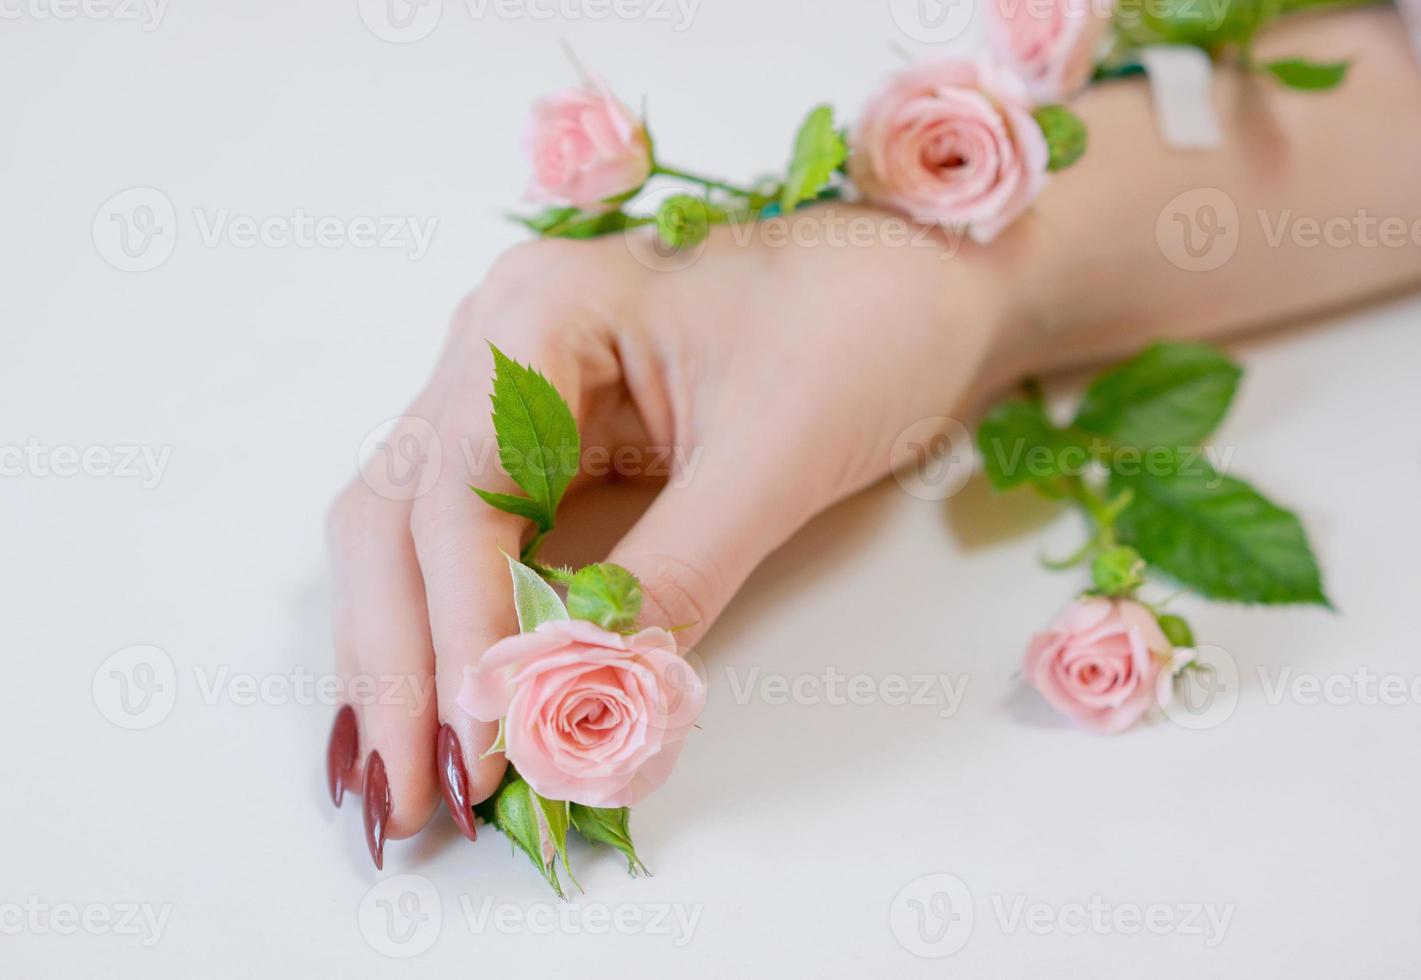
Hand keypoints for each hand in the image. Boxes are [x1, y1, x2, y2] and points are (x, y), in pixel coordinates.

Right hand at [325, 204, 1017, 865]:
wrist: (923, 291)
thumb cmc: (863, 331)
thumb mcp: (774, 458)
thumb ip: (675, 575)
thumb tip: (584, 707)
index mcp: (540, 310)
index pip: (460, 487)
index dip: (462, 626)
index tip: (483, 745)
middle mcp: (494, 343)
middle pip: (394, 516)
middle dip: (396, 661)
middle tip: (413, 798)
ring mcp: (507, 395)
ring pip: (407, 538)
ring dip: (404, 660)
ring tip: (411, 781)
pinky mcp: (541, 449)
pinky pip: (467, 546)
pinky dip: (449, 633)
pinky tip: (441, 714)